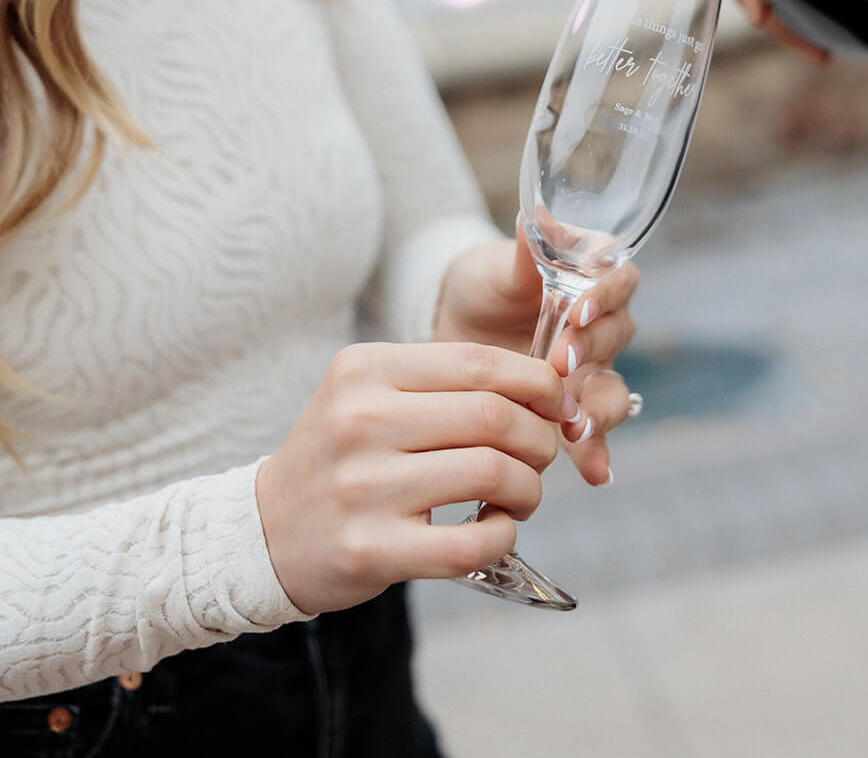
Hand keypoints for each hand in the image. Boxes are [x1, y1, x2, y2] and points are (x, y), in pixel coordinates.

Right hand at [255, 341, 564, 614]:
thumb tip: (544, 387)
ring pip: (491, 472)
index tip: (556, 403)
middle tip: (542, 454)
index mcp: (365, 370)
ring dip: (528, 487)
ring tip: (521, 495)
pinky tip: (495, 529)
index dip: (537, 383)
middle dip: (540, 437)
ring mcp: (364, 486)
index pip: (478, 362)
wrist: (266, 532)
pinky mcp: (372, 549)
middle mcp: (361, 419)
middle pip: (494, 416)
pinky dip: (503, 535)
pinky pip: (471, 542)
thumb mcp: (371, 394)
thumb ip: (445, 383)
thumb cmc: (341, 457)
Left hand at [435, 226, 638, 486]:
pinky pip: (595, 435)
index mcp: (593, 279)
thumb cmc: (485, 282)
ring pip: (612, 389)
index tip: (575, 311)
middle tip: (559, 366)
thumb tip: (536, 218)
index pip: (619, 281)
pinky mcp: (571, 409)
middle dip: (591, 352)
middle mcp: (601, 325)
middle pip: (617, 336)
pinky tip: (595, 474)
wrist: (455, 326)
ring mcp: (589, 371)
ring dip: (599, 410)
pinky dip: (597, 454)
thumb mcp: (497, 267)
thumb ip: (523, 252)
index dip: (604, 297)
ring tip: (574, 430)